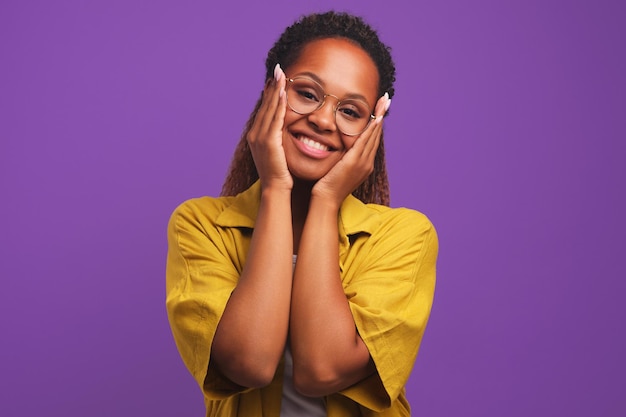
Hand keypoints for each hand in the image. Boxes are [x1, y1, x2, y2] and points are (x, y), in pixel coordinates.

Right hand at [247, 64, 291, 190]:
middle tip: (278, 69)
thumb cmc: (280, 175)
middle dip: (272, 86)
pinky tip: (284, 93)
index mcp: (256, 136)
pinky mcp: (269, 141)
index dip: (270, 93)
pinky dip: (279, 105)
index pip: (264, 110)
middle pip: (265, 105)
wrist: (275, 189)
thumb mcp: (276, 153)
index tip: (276, 79)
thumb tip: (283, 132)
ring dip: (276, 90)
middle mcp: (255, 135)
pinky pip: (275, 119)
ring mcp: (260, 138)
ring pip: (269, 109)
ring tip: (281, 75)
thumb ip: (277, 140)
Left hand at [312, 93, 390, 206]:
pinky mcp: (355, 162)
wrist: (325, 200)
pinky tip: (376, 117)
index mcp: (364, 164)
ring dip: (379, 116)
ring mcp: (363, 163)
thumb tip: (338, 146)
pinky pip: (365, 142)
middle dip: (381, 115)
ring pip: (373, 135)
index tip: (380, 108)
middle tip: (386, 99)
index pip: (372, 139)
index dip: (377, 123)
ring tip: (385, 101)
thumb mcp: (337, 168)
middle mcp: (367, 163)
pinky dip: (372, 129)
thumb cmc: (326, 186)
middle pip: (376, 134)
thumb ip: (341, 157)